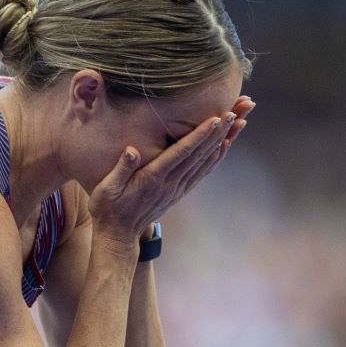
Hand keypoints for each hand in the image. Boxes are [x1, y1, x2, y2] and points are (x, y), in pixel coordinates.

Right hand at [89, 96, 254, 241]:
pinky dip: (215, 157)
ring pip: (205, 161)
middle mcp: (170, 183)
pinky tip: (224, 145)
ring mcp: (177, 188)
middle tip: (236, 110)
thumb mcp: (106, 188)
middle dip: (219, 131)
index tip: (217, 118)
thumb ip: (120, 169)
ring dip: (223, 141)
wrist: (117, 236)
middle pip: (200, 153)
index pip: (182, 152)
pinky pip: (201, 172)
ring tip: (239, 122)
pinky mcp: (178, 192)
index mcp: (153, 178)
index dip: (200, 135)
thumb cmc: (107, 208)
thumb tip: (132, 150)